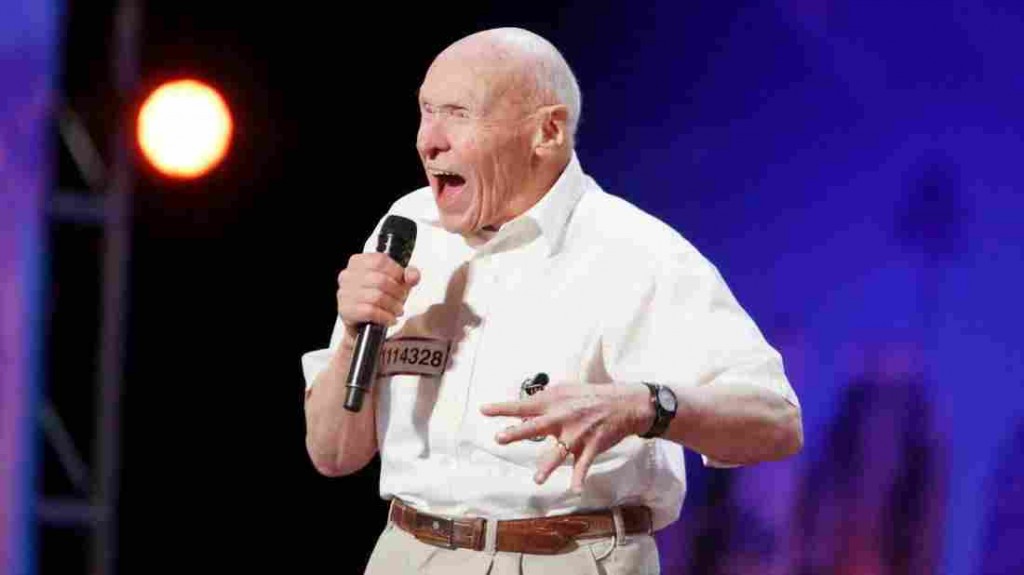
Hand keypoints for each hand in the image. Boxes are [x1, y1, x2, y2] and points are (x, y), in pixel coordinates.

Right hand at [336, 253, 420, 345]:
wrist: (364, 323)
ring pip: (376, 297)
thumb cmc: (379, 297)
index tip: (403, 282)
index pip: (380, 260)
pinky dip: (385, 317)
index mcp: (358, 262)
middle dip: (397, 292)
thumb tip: (413, 276)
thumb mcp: (396, 283)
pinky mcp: (345, 310)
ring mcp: (344, 293)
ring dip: (393, 306)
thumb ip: (407, 276)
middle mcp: (347, 275)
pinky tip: (390, 319)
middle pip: (381, 280)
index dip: (396, 272)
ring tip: (398, 310)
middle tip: (402, 300)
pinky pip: (370, 311)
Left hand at [480, 382, 653, 492]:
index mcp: (553, 403)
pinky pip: (583, 465)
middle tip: (500, 437)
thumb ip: (544, 399)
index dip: (503, 408)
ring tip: (537, 479)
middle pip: (536, 427)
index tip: (483, 410)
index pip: (523, 405)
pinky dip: (579, 478)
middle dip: (517, 432)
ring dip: (548, 466)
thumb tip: (524, 406)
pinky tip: (575, 490)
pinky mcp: (591, 446)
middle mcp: (562, 418)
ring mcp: (577, 434)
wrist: (623, 404)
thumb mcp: (566, 389)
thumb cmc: (590, 395)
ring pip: (559, 453)